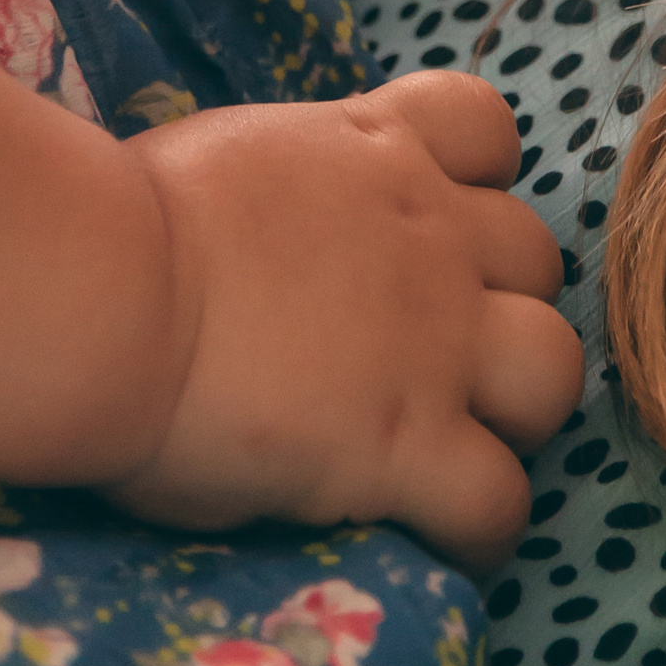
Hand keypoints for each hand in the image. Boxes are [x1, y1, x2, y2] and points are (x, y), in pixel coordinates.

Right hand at [102, 71, 582, 567]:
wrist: (111, 288)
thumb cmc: (129, 216)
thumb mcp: (236, 158)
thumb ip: (300, 193)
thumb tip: (289, 240)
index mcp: (376, 147)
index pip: (484, 130)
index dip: (470, 181)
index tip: (423, 222)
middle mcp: (430, 232)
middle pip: (538, 261)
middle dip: (498, 301)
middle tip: (429, 350)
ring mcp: (435, 340)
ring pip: (554, 372)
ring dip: (514, 407)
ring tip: (453, 439)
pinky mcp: (413, 443)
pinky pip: (500, 502)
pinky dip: (478, 526)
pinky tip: (431, 535)